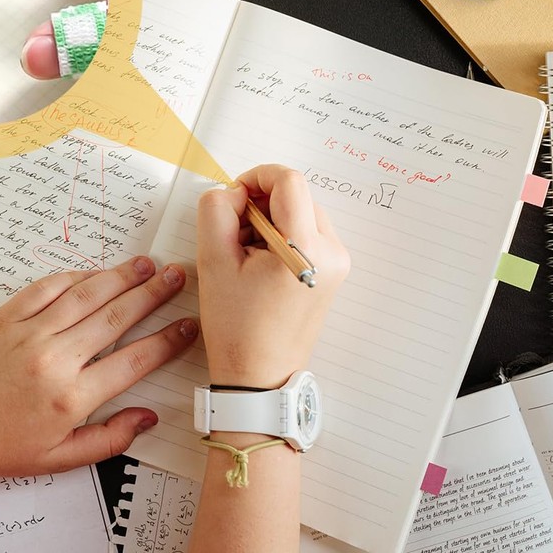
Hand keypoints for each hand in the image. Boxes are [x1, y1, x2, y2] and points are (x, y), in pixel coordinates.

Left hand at [0, 256, 197, 481]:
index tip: (188, 325)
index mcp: (70, 398)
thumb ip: (108, 439)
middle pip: (118, 317)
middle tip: (177, 276)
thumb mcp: (57, 459)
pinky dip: (77, 276)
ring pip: (88, 295)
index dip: (168, 340)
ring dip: (121, 277)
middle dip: (154, 294)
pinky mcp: (8, 316)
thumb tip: (148, 418)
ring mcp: (30, 332)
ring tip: (147, 264)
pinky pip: (49, 287)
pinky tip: (97, 272)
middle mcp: (55, 359)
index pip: (135, 361)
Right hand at [196, 165, 348, 388]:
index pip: (290, 181)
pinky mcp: (334, 271)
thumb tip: (235, 192)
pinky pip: (308, 232)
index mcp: (306, 249)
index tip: (235, 195)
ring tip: (246, 253)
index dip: (257, 176)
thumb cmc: (236, 326)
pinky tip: (261, 262)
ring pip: (301, 212)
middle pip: (297, 195)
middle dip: (261, 203)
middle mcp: (332, 251)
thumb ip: (216, 210)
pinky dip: (282, 234)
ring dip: (270, 219)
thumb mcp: (213, 261)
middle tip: (234, 233)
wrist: (260, 376)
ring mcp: (338, 262)